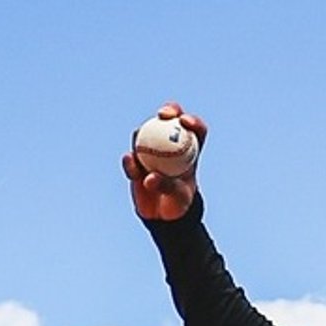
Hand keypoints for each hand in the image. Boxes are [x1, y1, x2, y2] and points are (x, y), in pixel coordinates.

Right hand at [123, 103, 203, 221]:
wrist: (163, 215)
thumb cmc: (178, 203)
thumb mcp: (178, 197)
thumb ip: (166, 186)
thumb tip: (150, 177)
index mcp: (192, 150)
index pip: (196, 130)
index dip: (193, 121)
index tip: (185, 122)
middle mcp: (172, 144)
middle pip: (172, 120)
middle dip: (170, 110)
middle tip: (163, 115)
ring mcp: (154, 150)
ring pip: (148, 132)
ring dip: (144, 131)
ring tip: (139, 134)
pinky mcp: (137, 162)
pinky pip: (132, 158)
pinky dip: (131, 160)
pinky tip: (129, 160)